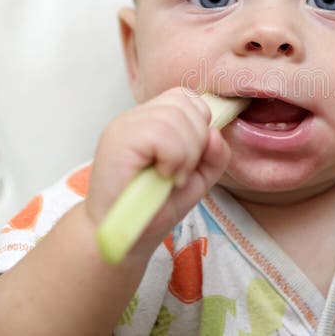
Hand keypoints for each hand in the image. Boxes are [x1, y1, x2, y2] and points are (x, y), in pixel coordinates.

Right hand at [86, 87, 230, 256]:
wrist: (126, 238)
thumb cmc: (156, 208)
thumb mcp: (198, 178)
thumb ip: (215, 154)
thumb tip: (216, 132)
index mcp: (153, 119)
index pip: (187, 97)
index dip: (200, 124)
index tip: (193, 158)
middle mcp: (137, 117)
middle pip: (186, 102)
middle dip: (197, 141)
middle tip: (181, 172)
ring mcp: (125, 125)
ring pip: (175, 116)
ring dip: (185, 153)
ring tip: (171, 177)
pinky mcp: (118, 140)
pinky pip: (160, 133)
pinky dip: (172, 158)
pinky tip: (162, 176)